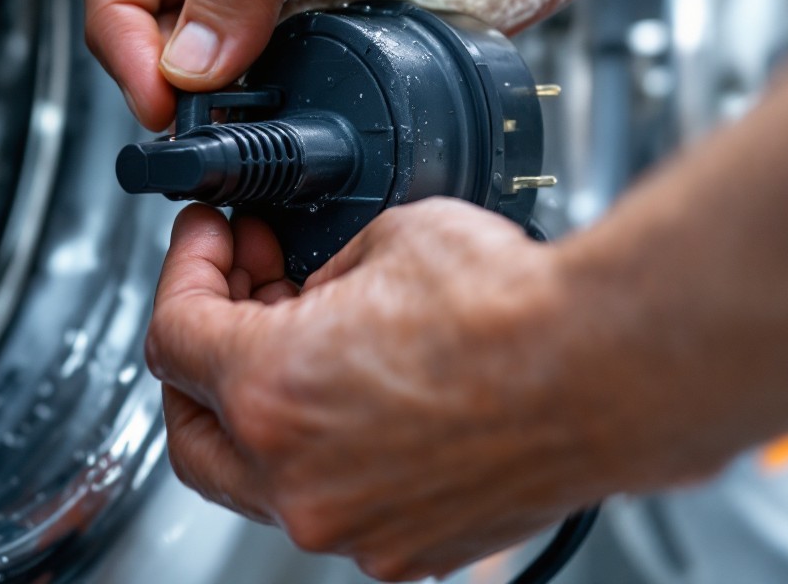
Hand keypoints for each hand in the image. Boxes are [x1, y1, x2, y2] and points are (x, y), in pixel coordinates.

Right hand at [79, 0, 630, 129]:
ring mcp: (277, 0)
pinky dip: (259, 118)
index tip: (153, 79)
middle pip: (145, 13)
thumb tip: (188, 57)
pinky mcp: (321, 46)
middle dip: (153, 68)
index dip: (116, 16)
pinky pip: (267, 92)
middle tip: (186, 114)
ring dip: (205, 103)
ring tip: (227, 126)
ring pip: (201, 63)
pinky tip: (273, 122)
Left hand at [147, 201, 613, 580]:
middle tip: (231, 296)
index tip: (209, 243)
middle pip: (189, 424)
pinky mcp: (403, 548)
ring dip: (258, 410)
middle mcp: (297, 476)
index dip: (184, 272)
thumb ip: (316, 273)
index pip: (171, 335)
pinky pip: (329, 501)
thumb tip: (303, 290)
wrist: (616, 367)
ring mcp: (349, 524)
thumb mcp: (385, 239)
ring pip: (255, 477)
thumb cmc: (517, 309)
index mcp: (271, 390)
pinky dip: (323, 454)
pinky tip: (357, 399)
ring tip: (305, 342)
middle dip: (197, 356)